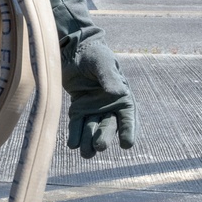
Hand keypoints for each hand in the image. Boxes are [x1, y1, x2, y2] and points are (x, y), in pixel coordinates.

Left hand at [46, 0, 137, 158]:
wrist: (73, 48)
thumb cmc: (94, 53)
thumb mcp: (103, 63)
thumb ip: (110, 78)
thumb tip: (118, 93)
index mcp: (122, 95)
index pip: (128, 116)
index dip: (129, 130)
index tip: (128, 144)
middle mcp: (109, 105)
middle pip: (109, 125)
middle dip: (105, 137)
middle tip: (100, 146)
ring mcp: (93, 108)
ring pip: (93, 128)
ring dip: (89, 141)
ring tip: (86, 153)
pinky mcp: (78, 108)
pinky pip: (78, 123)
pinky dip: (75, 134)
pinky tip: (72, 145)